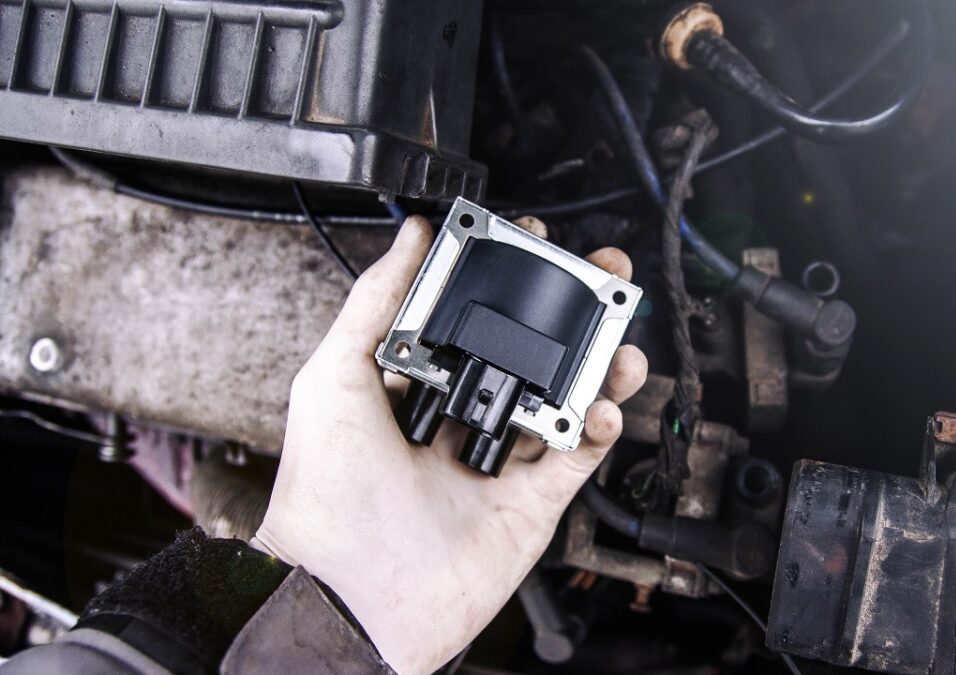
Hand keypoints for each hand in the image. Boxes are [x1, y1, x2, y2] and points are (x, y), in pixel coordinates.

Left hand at [254, 216, 646, 673]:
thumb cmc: (328, 497)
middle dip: (573, 314)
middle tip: (603, 279)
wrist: (351, 595)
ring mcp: (500, 459)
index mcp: (418, 384)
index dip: (510, 279)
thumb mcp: (332, 379)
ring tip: (620, 343)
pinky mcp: (531, 502)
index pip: (476, 317)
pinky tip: (602, 406)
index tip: (536, 244)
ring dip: (601, 368)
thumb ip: (375, 302)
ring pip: (565, 400)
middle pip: (533, 353)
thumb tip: (409, 237)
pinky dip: (600, 427)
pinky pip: (578, 457)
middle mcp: (463, 417)